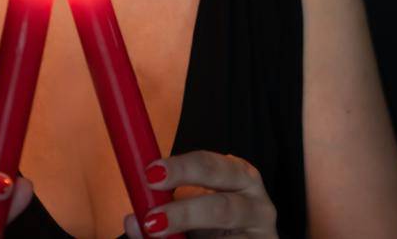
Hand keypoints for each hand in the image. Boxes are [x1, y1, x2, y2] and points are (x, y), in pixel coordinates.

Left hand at [122, 151, 277, 237]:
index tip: (150, 174)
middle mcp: (257, 205)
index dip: (181, 169)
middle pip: (223, 208)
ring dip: (188, 237)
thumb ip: (162, 208)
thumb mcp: (190, 207)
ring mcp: (263, 235)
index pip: (211, 165)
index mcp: (239, 176)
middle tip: (152, 219)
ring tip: (158, 235)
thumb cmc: (213, 221)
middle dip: (185, 213)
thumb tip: (134, 221)